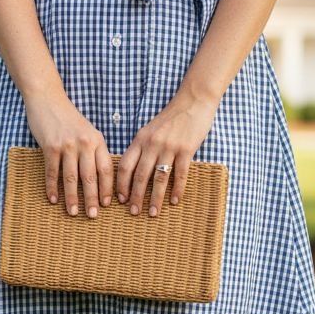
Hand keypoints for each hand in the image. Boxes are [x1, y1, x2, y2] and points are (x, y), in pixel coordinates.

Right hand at [24, 91, 113, 216]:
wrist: (48, 99)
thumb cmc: (69, 119)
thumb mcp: (88, 132)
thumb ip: (94, 151)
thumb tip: (99, 178)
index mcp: (97, 140)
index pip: (106, 169)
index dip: (107, 188)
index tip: (107, 204)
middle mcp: (85, 143)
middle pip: (90, 177)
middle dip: (92, 198)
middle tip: (92, 215)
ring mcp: (67, 145)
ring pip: (71, 177)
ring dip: (72, 198)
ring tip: (73, 212)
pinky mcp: (50, 147)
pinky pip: (53, 172)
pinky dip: (52, 187)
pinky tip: (53, 199)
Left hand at [116, 87, 220, 218]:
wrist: (193, 101)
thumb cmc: (171, 118)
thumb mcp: (150, 130)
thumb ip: (142, 147)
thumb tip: (133, 170)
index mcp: (140, 139)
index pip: (125, 165)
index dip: (122, 185)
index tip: (121, 199)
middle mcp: (152, 144)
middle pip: (140, 175)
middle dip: (136, 197)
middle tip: (134, 213)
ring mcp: (169, 146)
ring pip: (159, 178)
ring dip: (156, 198)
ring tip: (153, 212)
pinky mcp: (186, 149)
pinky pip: (180, 174)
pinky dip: (177, 189)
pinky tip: (175, 201)